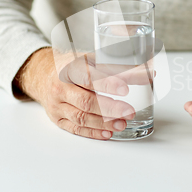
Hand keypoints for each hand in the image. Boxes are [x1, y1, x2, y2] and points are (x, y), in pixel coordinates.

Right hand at [14, 48, 149, 139]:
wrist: (42, 74)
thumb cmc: (73, 65)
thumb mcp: (92, 59)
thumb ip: (119, 66)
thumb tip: (149, 71)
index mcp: (70, 67)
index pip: (89, 76)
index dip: (107, 83)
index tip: (125, 88)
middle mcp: (61, 87)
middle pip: (86, 101)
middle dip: (110, 109)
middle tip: (130, 112)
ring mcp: (58, 105)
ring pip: (81, 117)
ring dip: (104, 122)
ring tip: (122, 124)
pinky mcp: (58, 119)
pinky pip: (75, 128)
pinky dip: (93, 132)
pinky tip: (108, 132)